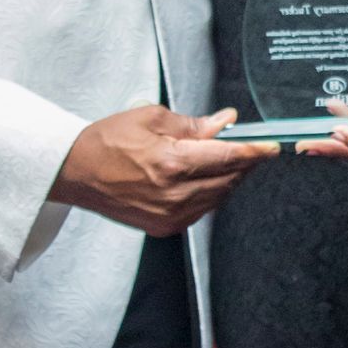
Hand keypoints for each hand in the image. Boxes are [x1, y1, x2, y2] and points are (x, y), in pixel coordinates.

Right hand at [51, 105, 272, 234]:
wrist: (75, 173)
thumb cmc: (107, 142)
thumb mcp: (151, 119)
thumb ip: (193, 124)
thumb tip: (226, 122)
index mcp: (172, 163)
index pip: (228, 158)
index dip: (255, 151)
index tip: (272, 146)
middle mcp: (174, 195)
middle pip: (228, 179)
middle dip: (243, 163)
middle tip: (250, 147)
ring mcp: (170, 216)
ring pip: (218, 197)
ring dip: (228, 178)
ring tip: (224, 159)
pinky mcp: (164, 227)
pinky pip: (201, 210)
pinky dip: (209, 193)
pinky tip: (203, 178)